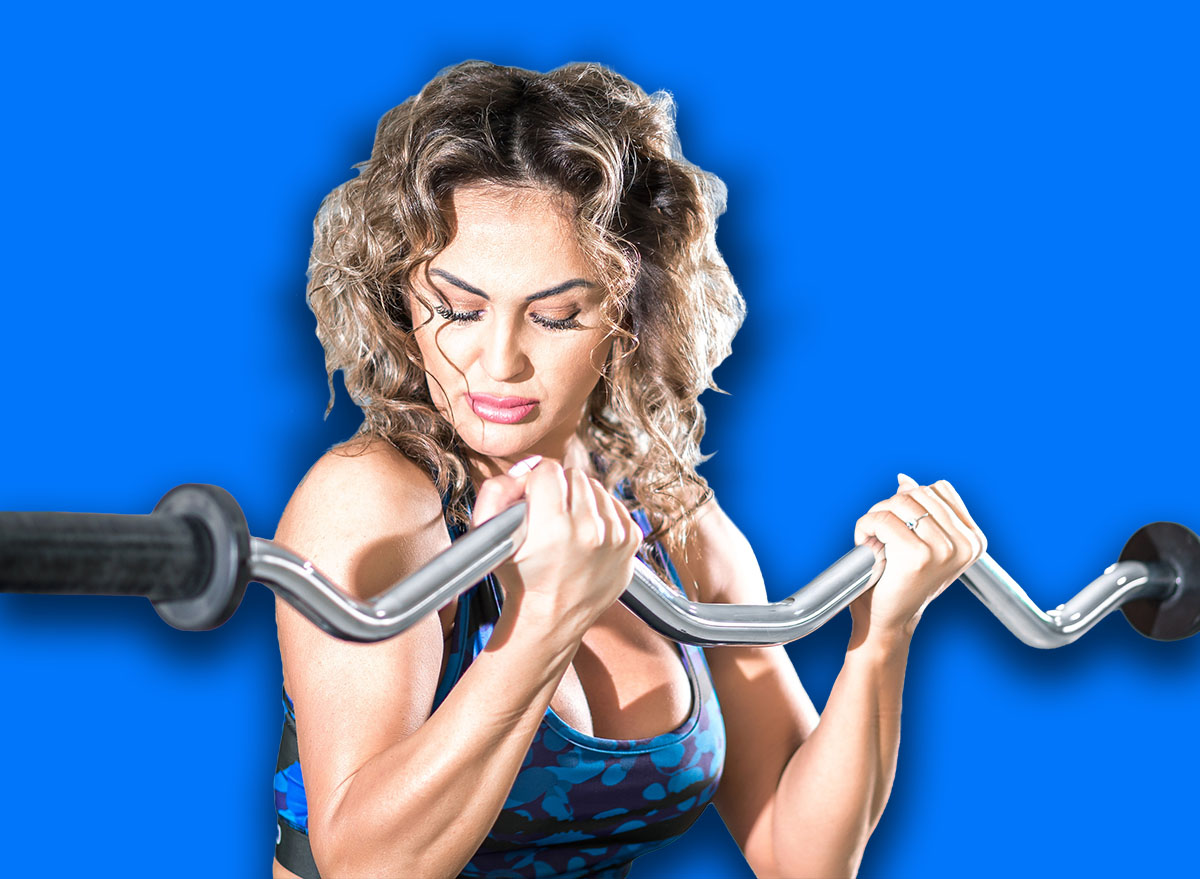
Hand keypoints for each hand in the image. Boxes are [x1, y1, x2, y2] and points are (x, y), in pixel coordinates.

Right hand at [471, 457, 642, 634]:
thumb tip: (523, 470)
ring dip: (580, 500)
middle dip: (559, 489)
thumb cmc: (519, 577)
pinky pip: (615, 505)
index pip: (547, 470)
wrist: (552, 618)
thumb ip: (495, 492)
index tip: (531, 499)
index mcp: (553, 526)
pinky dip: (600, 514)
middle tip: (548, 514)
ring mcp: (615, 536)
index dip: (534, 482)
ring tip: (567, 526)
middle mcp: (589, 530)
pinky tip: (586, 533)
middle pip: (574, 475)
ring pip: (596, 488)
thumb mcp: (489, 537)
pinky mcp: (631, 541)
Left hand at [850, 473, 986, 642]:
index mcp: (974, 539)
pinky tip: (865, 543)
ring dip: (876, 515)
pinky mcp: (918, 556)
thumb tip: (904, 479)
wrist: (889, 621)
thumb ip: (919, 510)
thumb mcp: (920, 542)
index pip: (940, 489)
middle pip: (919, 493)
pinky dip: (865, 526)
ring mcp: (944, 550)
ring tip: (872, 537)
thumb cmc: (901, 581)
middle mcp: (966, 544)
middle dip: (891, 505)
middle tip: (880, 531)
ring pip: (899, 502)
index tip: (901, 524)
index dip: (912, 498)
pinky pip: (882, 519)